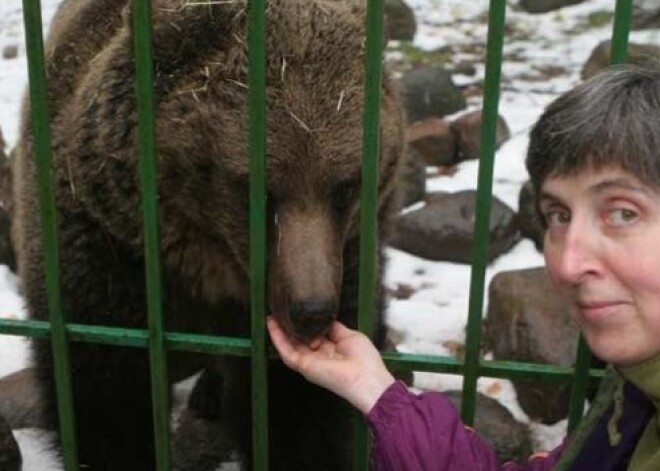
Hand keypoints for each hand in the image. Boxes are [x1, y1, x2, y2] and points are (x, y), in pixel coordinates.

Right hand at [266, 316, 394, 413]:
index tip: (297, 312)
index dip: (304, 324)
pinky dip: (278, 339)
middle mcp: (318, 356)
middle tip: (278, 313)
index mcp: (331, 350)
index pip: (313, 335)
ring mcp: (309, 362)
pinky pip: (287, 352)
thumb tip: (324, 319)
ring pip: (289, 346)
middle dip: (288, 327)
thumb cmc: (364, 359)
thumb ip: (334, 329)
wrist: (365, 377)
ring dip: (278, 332)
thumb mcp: (349, 336)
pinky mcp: (303, 366)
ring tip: (271, 318)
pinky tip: (272, 327)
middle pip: (298, 340)